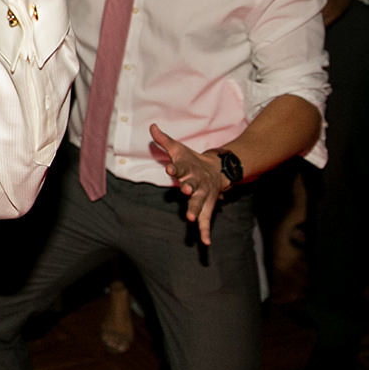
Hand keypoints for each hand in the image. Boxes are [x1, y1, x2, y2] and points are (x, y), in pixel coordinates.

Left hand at [148, 124, 222, 245]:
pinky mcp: (207, 206)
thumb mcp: (178, 149)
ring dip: (196, 209)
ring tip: (190, 218)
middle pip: (192, 186)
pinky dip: (205, 231)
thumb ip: (164, 140)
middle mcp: (197, 182)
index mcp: (188, 169)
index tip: (169, 168)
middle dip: (188, 188)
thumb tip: (151, 126)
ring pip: (200, 203)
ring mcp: (203, 195)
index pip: (180, 167)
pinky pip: (206, 220)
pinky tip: (206, 243)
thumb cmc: (192, 161)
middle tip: (184, 190)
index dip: (174, 168)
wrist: (217, 169)